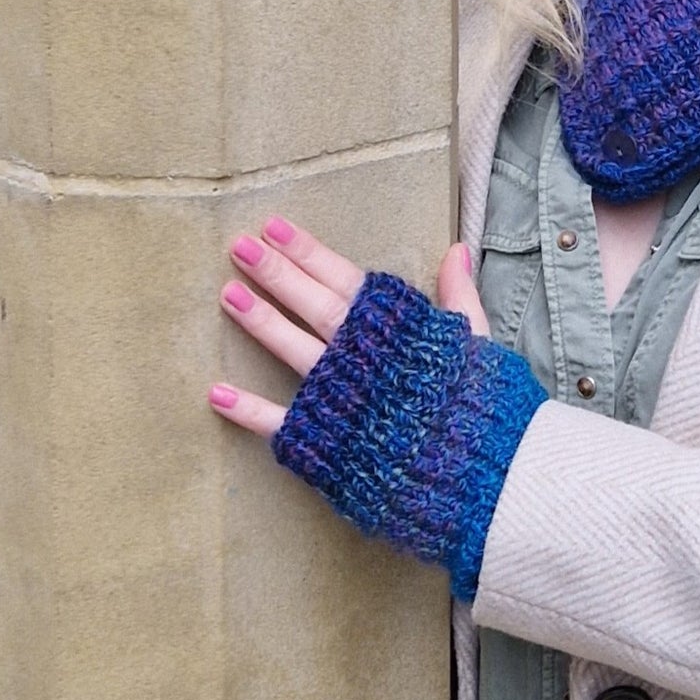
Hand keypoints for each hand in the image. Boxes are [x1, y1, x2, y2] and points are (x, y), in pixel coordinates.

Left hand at [208, 217, 489, 438]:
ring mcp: (342, 399)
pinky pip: (281, 423)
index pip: (345, 279)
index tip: (274, 227)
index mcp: (398, 328)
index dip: (309, 252)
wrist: (483, 472)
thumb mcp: (478, 341)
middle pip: (313, 305)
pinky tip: (217, 393)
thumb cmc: (482, 405)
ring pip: (294, 350)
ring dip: (260, 322)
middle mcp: (364, 357)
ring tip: (228, 294)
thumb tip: (455, 249)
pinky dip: (249, 410)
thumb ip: (460, 295)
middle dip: (274, 272)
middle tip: (238, 245)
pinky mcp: (329, 442)